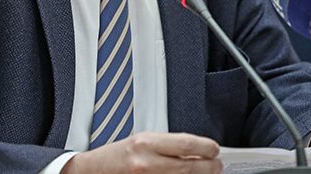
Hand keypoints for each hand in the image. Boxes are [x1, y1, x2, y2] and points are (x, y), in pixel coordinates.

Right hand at [63, 132, 221, 173]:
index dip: (206, 148)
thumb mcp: (142, 140)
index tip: (214, 150)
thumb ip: (168, 145)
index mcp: (146, 143)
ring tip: (206, 172)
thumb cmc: (116, 156)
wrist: (93, 172)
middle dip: (209, 166)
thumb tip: (196, 150)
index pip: (186, 144)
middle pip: (189, 167)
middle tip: (217, 165)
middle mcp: (146, 163)